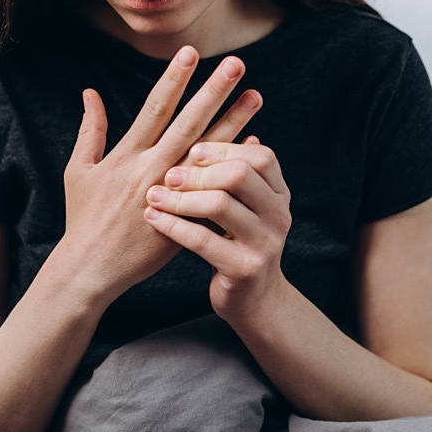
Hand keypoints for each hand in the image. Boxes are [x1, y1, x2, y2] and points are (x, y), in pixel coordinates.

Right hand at [60, 47, 261, 304]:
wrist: (91, 270)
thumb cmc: (84, 219)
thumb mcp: (79, 172)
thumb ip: (90, 131)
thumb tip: (89, 93)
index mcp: (126, 156)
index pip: (155, 109)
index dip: (174, 79)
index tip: (191, 52)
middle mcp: (151, 170)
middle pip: (189, 123)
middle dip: (213, 92)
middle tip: (237, 64)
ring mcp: (171, 194)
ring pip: (208, 151)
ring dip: (234, 122)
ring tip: (256, 96)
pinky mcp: (185, 218)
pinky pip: (217, 186)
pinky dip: (234, 164)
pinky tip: (256, 146)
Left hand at [142, 136, 292, 322]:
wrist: (253, 300)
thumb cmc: (239, 243)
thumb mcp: (246, 207)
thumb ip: (241, 174)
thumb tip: (241, 131)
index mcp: (279, 194)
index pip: (261, 157)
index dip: (225, 148)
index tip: (192, 149)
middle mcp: (278, 215)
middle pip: (240, 175)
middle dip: (198, 171)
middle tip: (168, 175)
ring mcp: (264, 243)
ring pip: (219, 205)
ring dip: (180, 198)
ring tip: (154, 196)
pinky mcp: (244, 269)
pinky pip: (203, 240)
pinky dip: (173, 226)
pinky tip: (152, 218)